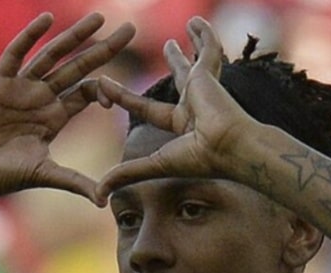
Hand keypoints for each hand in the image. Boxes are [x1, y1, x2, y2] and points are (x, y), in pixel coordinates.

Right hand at [0, 13, 134, 201]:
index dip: (104, 90)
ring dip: (74, 36)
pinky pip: (16, 53)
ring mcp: (21, 87)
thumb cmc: (1, 174)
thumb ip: (75, 182)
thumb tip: (104, 202)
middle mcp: (41, 97)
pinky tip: (47, 19)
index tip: (114, 98)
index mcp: (55, 116)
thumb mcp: (45, 174)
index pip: (87, 92)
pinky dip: (31, 36)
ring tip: (98, 18)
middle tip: (130, 30)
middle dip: (104, 49)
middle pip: (78, 67)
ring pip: (53, 55)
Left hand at [95, 17, 256, 202]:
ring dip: (193, 43)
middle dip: (174, 61)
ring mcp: (204, 87)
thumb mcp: (154, 165)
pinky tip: (196, 20)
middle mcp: (195, 104)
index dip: (124, 97)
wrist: (230, 147)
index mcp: (182, 125)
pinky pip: (209, 47)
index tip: (105, 86)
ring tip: (189, 26)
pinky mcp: (208, 73)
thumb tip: (99, 195)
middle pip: (180, 77)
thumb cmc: (200, 160)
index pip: (147, 108)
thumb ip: (126, 174)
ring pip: (197, 59)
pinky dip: (204, 33)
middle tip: (168, 46)